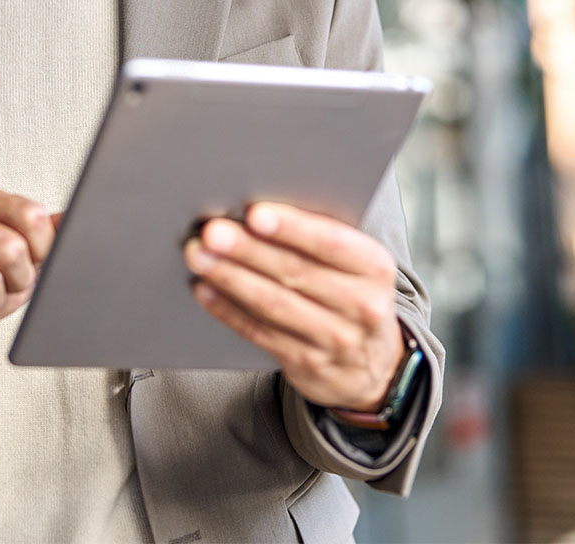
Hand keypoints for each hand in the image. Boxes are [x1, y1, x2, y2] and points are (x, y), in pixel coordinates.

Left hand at [184, 202, 403, 409]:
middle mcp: (361, 306)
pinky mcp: (307, 365)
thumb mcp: (357, 264)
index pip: (331, 243)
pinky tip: (205, 290)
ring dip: (230, 277)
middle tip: (212, 231)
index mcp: (374, 267)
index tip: (255, 213)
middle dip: (248, 250)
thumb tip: (257, 210)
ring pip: (273, 305)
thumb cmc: (352, 292)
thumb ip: (320, 237)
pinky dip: (228, 310)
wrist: (375, 365)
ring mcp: (335, 341)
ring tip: (199, 256)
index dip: (292, 228)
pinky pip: (260, 333)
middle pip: (295, 272)